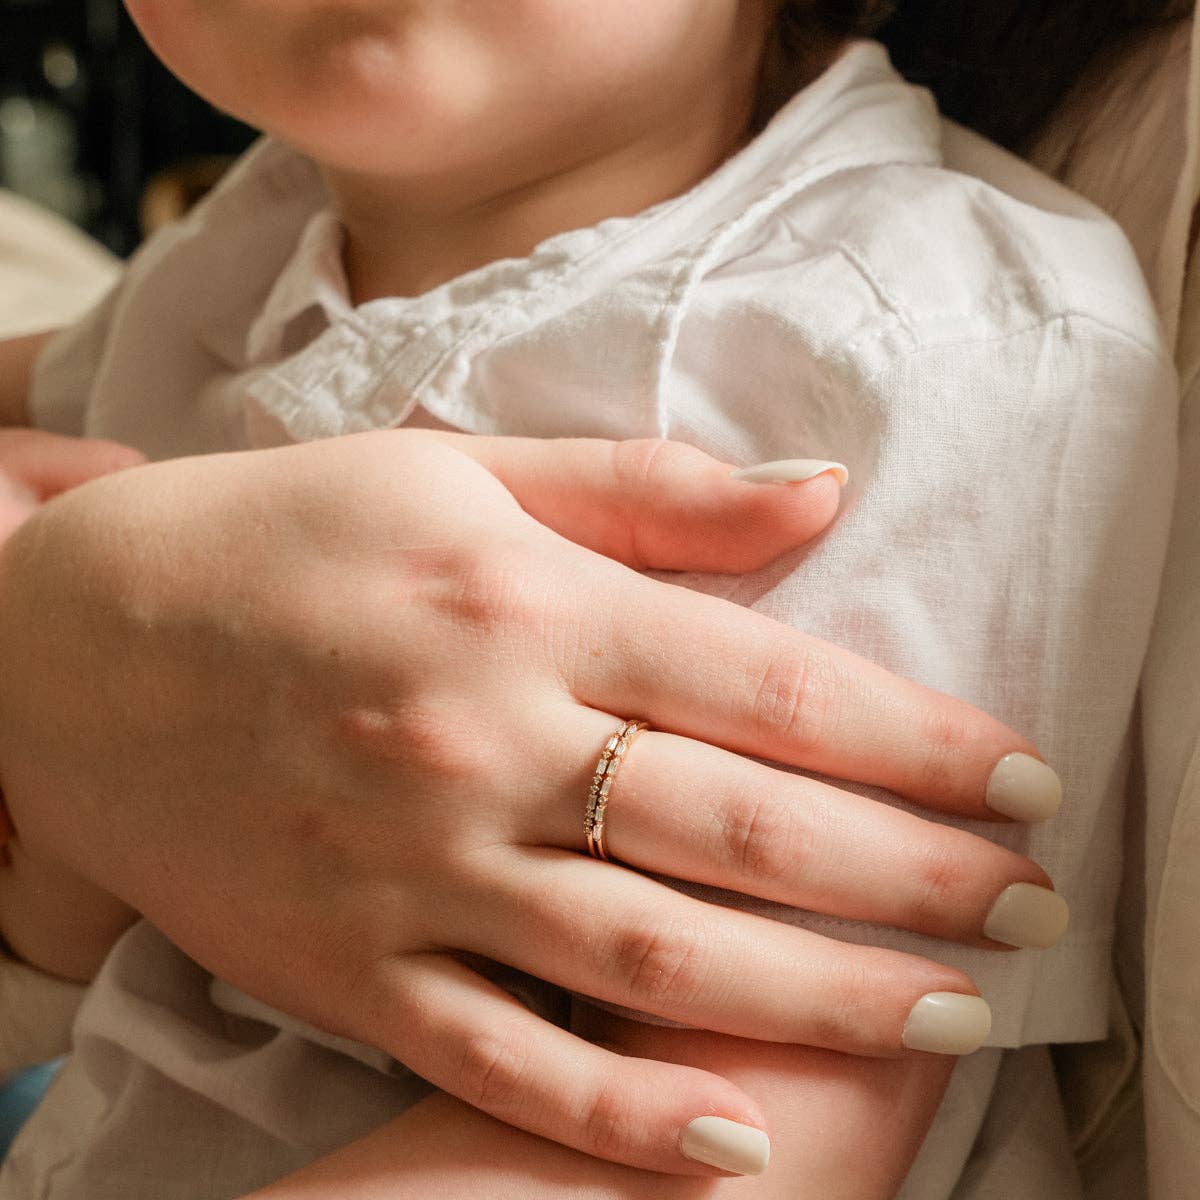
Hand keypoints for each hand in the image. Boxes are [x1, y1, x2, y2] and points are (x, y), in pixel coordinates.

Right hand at [0, 431, 1054, 1174]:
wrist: (71, 644)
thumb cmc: (282, 536)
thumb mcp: (462, 471)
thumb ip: (650, 490)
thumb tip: (823, 494)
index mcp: (522, 604)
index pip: (774, 683)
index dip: (921, 739)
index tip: (1026, 779)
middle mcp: (481, 741)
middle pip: (746, 829)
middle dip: (916, 878)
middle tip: (1035, 908)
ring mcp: (412, 870)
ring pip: (657, 957)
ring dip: (826, 997)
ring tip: (957, 1011)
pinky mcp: (346, 967)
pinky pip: (503, 1060)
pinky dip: (624, 1118)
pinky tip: (741, 1141)